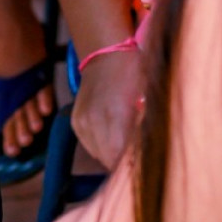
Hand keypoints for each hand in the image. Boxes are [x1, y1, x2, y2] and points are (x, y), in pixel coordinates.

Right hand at [70, 45, 144, 167]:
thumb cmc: (134, 75)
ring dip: (111, 155)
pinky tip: (111, 136)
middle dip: (123, 162)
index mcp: (115, 116)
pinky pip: (89, 145)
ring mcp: (81, 122)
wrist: (106, 55)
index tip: (144, 166)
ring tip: (125, 145)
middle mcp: (93, 122)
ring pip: (98, 155)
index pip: (121, 158)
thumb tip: (144, 156)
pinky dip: (100, 146)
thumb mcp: (146, 101)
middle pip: (108, 159)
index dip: (133, 166)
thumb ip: (143, 131)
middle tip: (137, 157)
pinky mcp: (75, 121)